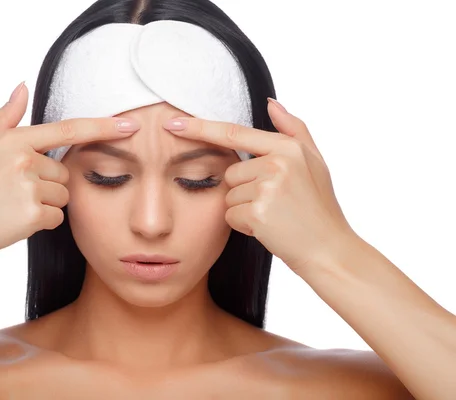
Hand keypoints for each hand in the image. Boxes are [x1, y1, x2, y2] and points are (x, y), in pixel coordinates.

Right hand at [0, 82, 138, 264]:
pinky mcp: (34, 214)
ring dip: (45, 203)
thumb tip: (22, 86)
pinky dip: (42, 222)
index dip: (102, 127)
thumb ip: (6, 116)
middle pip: (65, 172)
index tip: (130, 124)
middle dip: (48, 183)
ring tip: (13, 204)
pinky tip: (17, 220)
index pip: (69, 130)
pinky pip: (58, 217)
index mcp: (14, 140)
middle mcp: (24, 160)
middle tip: (15, 191)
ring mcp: (30, 188)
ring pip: (63, 196)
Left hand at [163, 98, 354, 274]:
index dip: (199, 128)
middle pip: (230, 173)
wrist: (329, 249)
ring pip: (229, 195)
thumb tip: (270, 102)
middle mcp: (277, 163)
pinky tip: (269, 229)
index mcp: (288, 148)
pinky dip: (244, 225)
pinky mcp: (257, 212)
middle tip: (274, 204)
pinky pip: (230, 215)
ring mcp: (267, 187)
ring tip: (274, 216)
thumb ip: (293, 129)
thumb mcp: (314, 162)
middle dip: (244, 190)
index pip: (233, 133)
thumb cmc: (319, 207)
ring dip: (244, 209)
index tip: (172, 124)